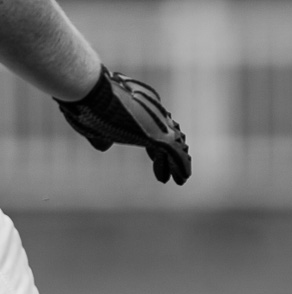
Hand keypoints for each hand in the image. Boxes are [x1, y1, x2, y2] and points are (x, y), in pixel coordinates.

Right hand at [56, 67, 190, 183]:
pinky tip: (181, 180)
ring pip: (175, 145)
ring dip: (177, 164)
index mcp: (139, 103)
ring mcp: (158, 122)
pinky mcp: (160, 135)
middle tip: (166, 169)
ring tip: (180, 179)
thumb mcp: (92, 121)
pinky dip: (180, 167)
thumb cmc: (85, 102)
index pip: (153, 126)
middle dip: (168, 154)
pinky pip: (177, 155)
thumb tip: (104, 147)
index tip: (154, 158)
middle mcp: (153, 110)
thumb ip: (101, 135)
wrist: (90, 90)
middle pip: (168, 135)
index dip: (154, 145)